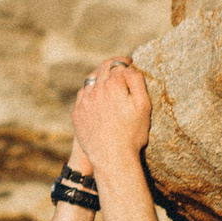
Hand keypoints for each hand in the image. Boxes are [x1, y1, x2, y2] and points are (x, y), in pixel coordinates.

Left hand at [69, 61, 153, 175]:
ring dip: (99, 77)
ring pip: (90, 81)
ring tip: (107, 80)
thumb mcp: (143, 106)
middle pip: (102, 69)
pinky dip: (90, 92)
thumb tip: (128, 69)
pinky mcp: (77, 114)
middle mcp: (96, 90)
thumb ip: (136, 82)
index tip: (130, 62)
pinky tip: (96, 96)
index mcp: (113, 85)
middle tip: (119, 66)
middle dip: (112, 65)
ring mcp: (84, 102)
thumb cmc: (132, 134)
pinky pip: (82, 96)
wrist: (112, 158)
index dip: (125, 62)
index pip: (118, 65)